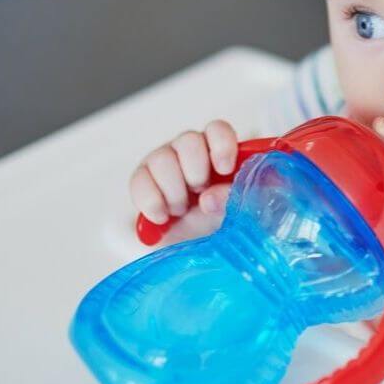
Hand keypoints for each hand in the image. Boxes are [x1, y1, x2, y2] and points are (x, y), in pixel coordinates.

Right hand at [129, 120, 238, 237]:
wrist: (199, 253)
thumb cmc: (226, 224)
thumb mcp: (245, 212)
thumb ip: (237, 199)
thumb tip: (210, 198)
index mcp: (221, 153)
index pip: (218, 130)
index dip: (221, 145)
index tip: (225, 170)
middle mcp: (192, 153)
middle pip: (188, 141)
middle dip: (196, 173)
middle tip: (201, 193)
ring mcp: (165, 166)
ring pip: (161, 159)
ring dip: (174, 191)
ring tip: (182, 210)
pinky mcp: (144, 184)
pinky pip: (138, 181)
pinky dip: (151, 202)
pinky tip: (162, 217)